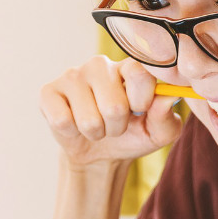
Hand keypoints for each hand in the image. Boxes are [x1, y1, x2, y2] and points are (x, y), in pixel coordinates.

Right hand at [39, 55, 181, 168]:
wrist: (100, 153)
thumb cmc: (133, 135)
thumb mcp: (158, 133)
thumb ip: (166, 117)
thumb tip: (168, 97)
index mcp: (130, 68)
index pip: (139, 73)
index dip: (142, 100)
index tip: (140, 110)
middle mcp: (100, 65)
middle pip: (114, 105)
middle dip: (117, 127)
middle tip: (115, 124)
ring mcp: (72, 75)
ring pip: (89, 119)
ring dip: (96, 132)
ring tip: (97, 126)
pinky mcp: (48, 91)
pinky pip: (62, 121)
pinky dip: (72, 133)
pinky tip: (74, 124)